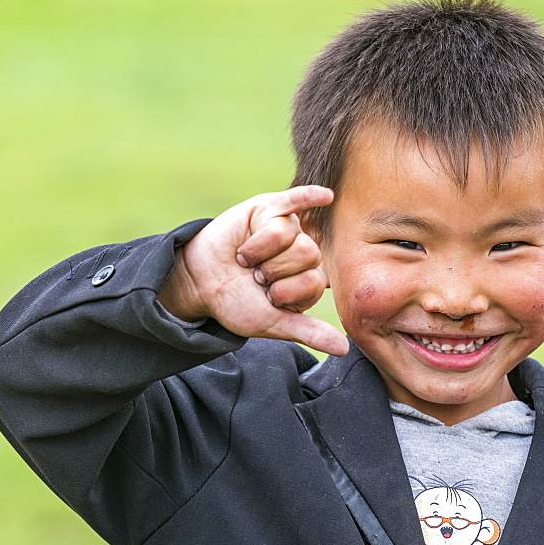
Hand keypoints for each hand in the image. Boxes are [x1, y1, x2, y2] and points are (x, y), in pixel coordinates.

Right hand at [159, 186, 347, 355]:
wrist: (199, 282)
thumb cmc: (236, 303)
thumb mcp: (272, 322)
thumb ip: (308, 332)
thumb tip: (344, 349)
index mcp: (308, 279)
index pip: (313, 281)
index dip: (285, 291)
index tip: (266, 296)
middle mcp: (303, 252)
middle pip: (305, 254)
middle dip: (272, 270)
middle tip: (254, 274)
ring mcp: (288, 228)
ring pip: (286, 233)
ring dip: (257, 250)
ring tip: (245, 257)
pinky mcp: (269, 208)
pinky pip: (295, 198)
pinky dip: (310, 195)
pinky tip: (326, 196)